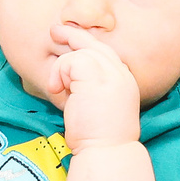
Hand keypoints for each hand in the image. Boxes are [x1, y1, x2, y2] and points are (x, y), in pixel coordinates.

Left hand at [45, 24, 141, 152]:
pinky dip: (59, 74)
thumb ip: (90, 88)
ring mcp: (110, 73)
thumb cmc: (98, 138)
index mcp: (124, 82)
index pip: (106, 55)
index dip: (88, 47)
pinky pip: (69, 61)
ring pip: (79, 52)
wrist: (106, 150)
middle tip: (56, 30)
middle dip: (74, 35)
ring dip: (62, 69)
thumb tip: (71, 78)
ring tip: (57, 87)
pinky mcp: (94, 75)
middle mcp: (121, 74)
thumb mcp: (98, 106)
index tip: (72, 43)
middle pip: (96, 45)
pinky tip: (57, 90)